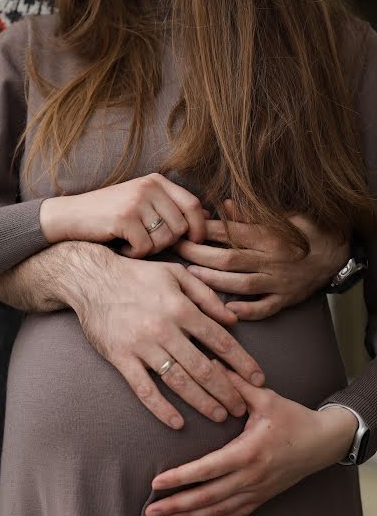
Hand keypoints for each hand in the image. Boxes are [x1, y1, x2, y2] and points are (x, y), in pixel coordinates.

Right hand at [40, 173, 206, 257]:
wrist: (68, 217)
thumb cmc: (108, 216)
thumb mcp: (142, 203)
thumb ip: (170, 208)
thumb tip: (208, 219)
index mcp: (157, 181)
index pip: (193, 204)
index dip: (199, 227)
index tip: (194, 242)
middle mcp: (149, 187)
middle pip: (180, 227)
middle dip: (168, 243)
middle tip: (147, 242)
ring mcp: (136, 201)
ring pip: (165, 239)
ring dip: (151, 249)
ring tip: (133, 242)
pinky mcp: (124, 218)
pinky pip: (146, 248)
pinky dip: (136, 254)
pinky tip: (123, 248)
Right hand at [66, 246, 263, 428]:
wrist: (92, 278)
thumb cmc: (137, 274)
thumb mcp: (176, 274)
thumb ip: (206, 296)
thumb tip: (232, 320)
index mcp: (181, 308)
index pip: (220, 341)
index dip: (242, 363)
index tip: (258, 380)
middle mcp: (165, 329)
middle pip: (203, 367)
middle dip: (227, 390)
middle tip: (241, 408)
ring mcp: (142, 346)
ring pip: (178, 381)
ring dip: (202, 402)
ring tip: (219, 416)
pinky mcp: (121, 358)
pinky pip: (143, 389)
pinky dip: (161, 408)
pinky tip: (177, 422)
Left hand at [145, 366, 356, 515]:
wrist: (324, 442)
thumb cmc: (293, 418)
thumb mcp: (266, 397)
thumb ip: (237, 383)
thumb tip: (211, 362)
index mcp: (248, 452)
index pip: (207, 469)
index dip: (180, 478)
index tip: (156, 483)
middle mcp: (251, 476)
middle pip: (207, 497)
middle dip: (177, 505)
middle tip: (149, 512)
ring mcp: (257, 490)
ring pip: (218, 510)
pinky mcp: (263, 496)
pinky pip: (235, 514)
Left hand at [172, 199, 348, 319]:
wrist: (338, 254)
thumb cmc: (306, 231)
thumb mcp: (284, 216)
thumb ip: (254, 213)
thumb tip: (226, 205)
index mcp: (270, 235)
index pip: (231, 232)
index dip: (205, 230)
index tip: (185, 228)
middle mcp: (272, 259)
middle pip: (228, 258)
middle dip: (199, 254)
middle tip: (177, 250)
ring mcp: (279, 281)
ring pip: (241, 284)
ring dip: (214, 282)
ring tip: (191, 276)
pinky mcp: (286, 299)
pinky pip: (265, 308)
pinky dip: (247, 311)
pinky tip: (228, 310)